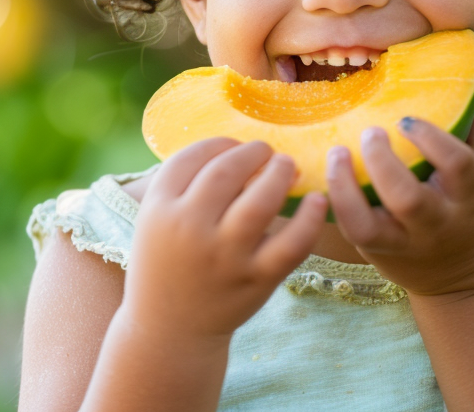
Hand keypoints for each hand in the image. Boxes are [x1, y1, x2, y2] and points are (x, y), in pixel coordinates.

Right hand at [121, 138, 328, 340]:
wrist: (169, 329)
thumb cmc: (169, 262)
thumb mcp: (156, 220)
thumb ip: (184, 183)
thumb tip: (236, 145)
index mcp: (159, 210)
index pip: (192, 157)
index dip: (219, 143)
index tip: (234, 145)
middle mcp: (190, 229)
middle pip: (228, 170)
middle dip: (253, 152)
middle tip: (266, 152)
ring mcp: (225, 256)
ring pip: (262, 200)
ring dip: (280, 174)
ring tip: (287, 166)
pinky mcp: (256, 279)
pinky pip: (292, 243)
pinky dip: (310, 219)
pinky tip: (317, 200)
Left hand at [325, 91, 473, 297]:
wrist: (462, 281)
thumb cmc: (472, 214)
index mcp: (468, 199)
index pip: (458, 167)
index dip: (433, 140)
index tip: (408, 119)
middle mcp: (436, 224)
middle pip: (408, 200)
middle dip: (384, 164)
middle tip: (370, 132)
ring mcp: (403, 243)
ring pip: (367, 226)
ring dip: (345, 188)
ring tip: (336, 153)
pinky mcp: (376, 253)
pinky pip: (350, 232)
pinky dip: (336, 202)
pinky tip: (327, 173)